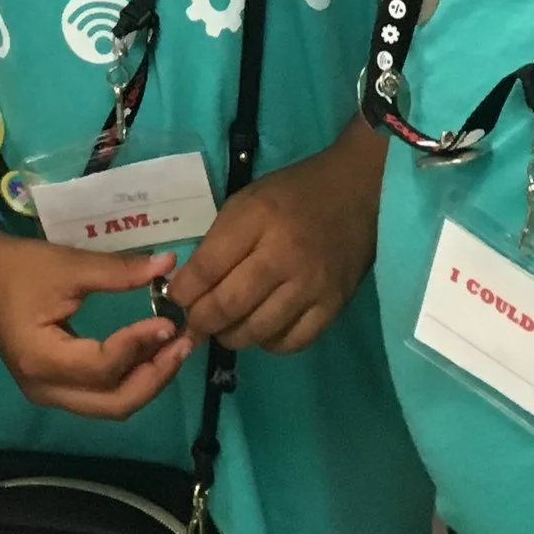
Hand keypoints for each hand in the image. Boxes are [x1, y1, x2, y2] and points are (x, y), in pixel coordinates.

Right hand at [0, 217, 194, 418]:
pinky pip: (100, 395)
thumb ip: (119, 271)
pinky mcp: (56, 386)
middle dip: (154, 377)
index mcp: (42, 360)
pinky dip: (130, 378)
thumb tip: (169, 265)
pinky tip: (150, 350)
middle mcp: (46, 388)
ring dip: (147, 380)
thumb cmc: (19, 267)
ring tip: (175, 347)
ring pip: (110, 405)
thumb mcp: (68, 265)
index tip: (169, 319)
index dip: (139, 344)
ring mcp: (50, 393)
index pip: (103, 366)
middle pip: (113, 404)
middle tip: (184, 343)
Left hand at [169, 131, 381, 353]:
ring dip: (231, 336)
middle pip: (228, 306)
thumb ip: (218, 242)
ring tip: (225, 327)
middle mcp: (284, 254)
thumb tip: (191, 286)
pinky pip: (291, 342)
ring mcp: (311, 284)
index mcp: (257, 218)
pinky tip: (261, 329)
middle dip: (201, 320)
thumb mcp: (247, 201)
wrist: (358, 191)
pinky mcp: (333, 305)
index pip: (207, 268)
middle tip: (195, 321)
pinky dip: (268, 342)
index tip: (175, 297)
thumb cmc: (294, 193)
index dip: (183, 291)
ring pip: (257, 331)